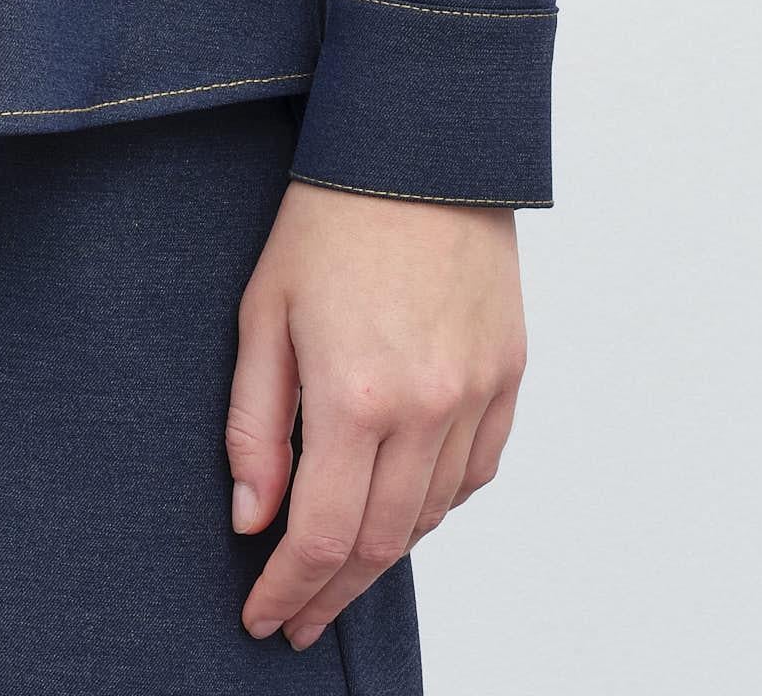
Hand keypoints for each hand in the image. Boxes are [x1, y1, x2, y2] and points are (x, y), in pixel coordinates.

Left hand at [225, 178, 524, 649]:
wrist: (420, 144)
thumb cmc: (328, 217)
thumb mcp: (263, 312)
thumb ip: (255, 425)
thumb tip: (252, 518)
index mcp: (357, 395)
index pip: (323, 536)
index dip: (290, 589)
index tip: (263, 617)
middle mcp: (427, 407)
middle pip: (382, 544)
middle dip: (332, 592)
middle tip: (298, 616)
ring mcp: (477, 394)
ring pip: (433, 515)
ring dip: (384, 553)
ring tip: (340, 566)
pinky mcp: (509, 374)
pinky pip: (476, 472)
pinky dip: (437, 503)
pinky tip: (404, 505)